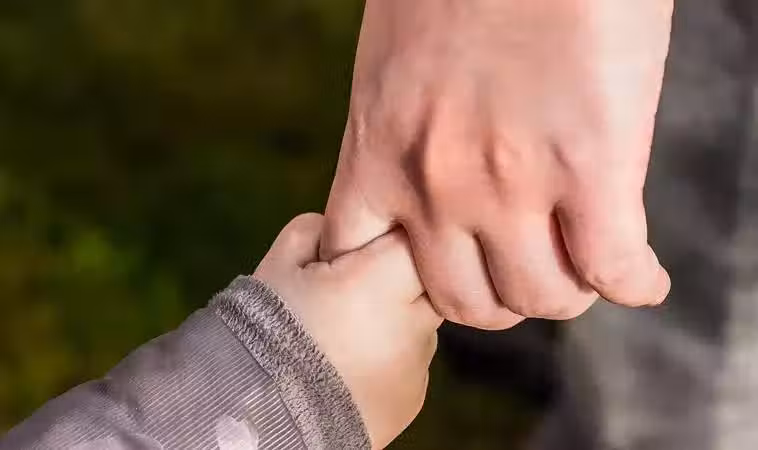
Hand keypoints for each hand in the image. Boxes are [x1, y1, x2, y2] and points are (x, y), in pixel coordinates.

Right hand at [254, 214, 441, 448]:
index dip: (386, 236)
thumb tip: (340, 228)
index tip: (361, 248)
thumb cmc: (265, 331)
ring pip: (421, 321)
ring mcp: (418, 364)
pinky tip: (350, 362)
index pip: (414, 236)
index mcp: (383, 281)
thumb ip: (317, 230)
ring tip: (345, 332)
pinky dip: (390, 354)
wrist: (260, 416)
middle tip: (352, 288)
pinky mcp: (413, 397)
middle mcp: (414, 322)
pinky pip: (412, 359)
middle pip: (427, 279)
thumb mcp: (279, 264)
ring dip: (395, 317)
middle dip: (396, 276)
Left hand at [322, 0, 672, 328]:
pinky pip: (612, 269)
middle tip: (523, 269)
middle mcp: (434, 186)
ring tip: (582, 267)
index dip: (399, 284)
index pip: (358, 266)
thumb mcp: (392, 68)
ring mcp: (510, 185)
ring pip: (538, 299)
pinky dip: (633, 284)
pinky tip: (640, 276)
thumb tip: (432, 177)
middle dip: (497, 296)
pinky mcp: (590, 167)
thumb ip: (403, 134)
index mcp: (378, 153)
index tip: (434, 269)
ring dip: (564, 291)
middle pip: (464, 302)